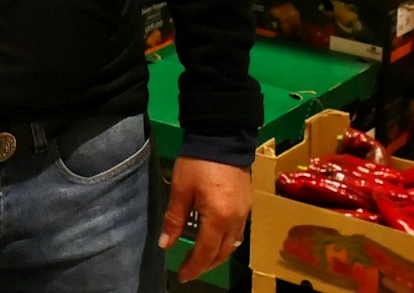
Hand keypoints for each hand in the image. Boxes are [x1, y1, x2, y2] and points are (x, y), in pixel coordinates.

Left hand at [157, 157, 251, 282]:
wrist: (223, 137)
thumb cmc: (198, 162)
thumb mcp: (181, 189)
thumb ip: (174, 219)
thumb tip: (165, 245)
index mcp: (218, 218)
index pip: (205, 252)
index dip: (193, 267)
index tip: (181, 276)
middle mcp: (235, 220)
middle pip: (222, 252)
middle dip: (206, 264)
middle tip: (190, 270)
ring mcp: (244, 212)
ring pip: (233, 244)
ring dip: (218, 255)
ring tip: (202, 259)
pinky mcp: (247, 204)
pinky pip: (238, 232)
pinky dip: (226, 242)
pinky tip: (216, 239)